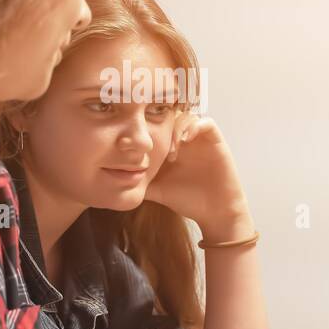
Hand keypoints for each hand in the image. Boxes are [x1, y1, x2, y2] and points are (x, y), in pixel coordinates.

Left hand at [144, 114, 251, 240]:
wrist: (214, 212)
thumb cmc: (187, 200)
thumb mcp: (156, 189)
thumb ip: (138, 180)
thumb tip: (112, 180)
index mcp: (171, 146)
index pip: (158, 124)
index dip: (147, 125)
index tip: (137, 140)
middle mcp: (185, 139)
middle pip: (171, 115)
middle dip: (160, 124)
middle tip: (154, 145)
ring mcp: (200, 139)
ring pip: (186, 116)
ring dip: (176, 128)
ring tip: (171, 151)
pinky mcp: (215, 141)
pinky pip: (206, 122)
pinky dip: (194, 127)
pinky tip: (184, 142)